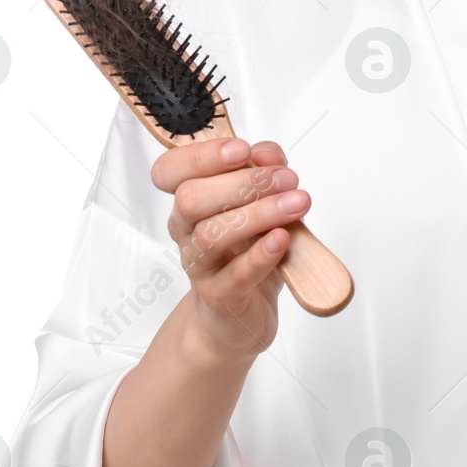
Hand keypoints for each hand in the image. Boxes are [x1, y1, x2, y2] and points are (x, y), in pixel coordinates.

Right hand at [151, 137, 310, 364]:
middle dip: (243, 183)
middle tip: (287, 179)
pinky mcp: (220, 298)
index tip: (241, 148)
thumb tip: (268, 156)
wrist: (239, 318)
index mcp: (190, 202)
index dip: (200, 156)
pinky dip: (261, 255)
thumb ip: (264, 170)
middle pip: (190, 199)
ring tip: (296, 205)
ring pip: (212, 235)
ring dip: (259, 214)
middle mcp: (186, 232)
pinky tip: (282, 240)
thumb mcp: (261, 202)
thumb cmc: (248, 251)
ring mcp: (200, 267)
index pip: (170, 171)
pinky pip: (235, 275)